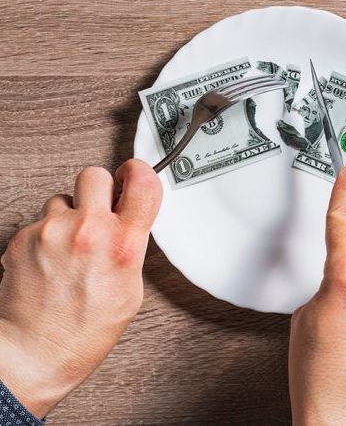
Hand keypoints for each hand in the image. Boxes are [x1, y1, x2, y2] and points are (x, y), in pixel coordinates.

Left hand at [0, 159, 161, 417]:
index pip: (142, 183)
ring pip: (63, 198)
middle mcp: (88, 232)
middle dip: (100, 189)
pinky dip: (47, 234)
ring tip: (69, 247)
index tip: (134, 175)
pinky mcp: (23, 237)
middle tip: (98, 210)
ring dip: (69, 215)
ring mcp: (52, 232)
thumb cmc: (85, 330)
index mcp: (123, 246)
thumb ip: (133, 246)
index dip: (140, 172)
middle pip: (95, 174)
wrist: (35, 352)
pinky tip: (50, 259)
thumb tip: (129, 220)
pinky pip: (41, 220)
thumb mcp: (131, 290)